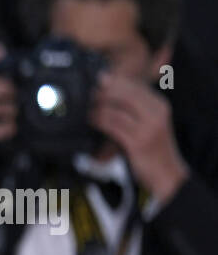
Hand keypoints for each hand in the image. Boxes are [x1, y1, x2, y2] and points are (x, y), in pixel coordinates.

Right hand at [0, 41, 16, 186]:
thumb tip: (25, 80)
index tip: (1, 51)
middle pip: (0, 85)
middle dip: (15, 93)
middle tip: (24, 97)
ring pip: (5, 107)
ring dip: (14, 114)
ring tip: (15, 116)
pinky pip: (2, 126)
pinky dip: (9, 130)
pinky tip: (9, 131)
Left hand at [90, 71, 189, 206]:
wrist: (167, 173)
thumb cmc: (153, 147)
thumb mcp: (150, 122)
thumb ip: (136, 107)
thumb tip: (110, 89)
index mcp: (160, 105)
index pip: (134, 85)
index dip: (113, 82)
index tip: (98, 81)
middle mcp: (156, 113)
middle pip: (124, 93)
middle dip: (104, 92)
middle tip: (89, 94)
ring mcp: (147, 128)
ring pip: (115, 110)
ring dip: (97, 108)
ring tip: (88, 110)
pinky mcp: (137, 142)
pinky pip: (112, 126)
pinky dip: (99, 121)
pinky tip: (92, 121)